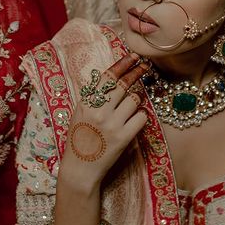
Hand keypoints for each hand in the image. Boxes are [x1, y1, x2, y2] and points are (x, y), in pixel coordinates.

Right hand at [59, 54, 148, 191]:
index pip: (108, 76)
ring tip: (131, 104)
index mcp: (87, 102)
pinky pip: (141, 117)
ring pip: (134, 100)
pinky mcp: (123, 137)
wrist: (80, 168)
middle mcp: (99, 110)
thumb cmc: (79, 138)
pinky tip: (134, 119)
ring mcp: (112, 124)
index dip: (123, 64)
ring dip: (136, 99)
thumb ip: (93, 96)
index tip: (134, 56)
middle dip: (137, 73)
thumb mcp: (80, 112)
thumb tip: (111, 77)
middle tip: (145, 66)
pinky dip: (140, 116)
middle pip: (124, 84)